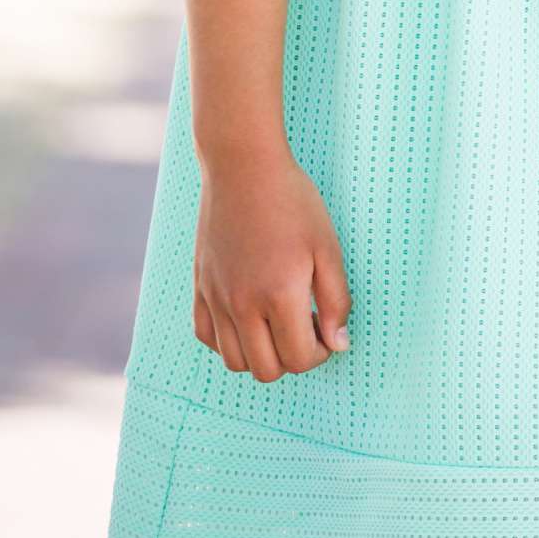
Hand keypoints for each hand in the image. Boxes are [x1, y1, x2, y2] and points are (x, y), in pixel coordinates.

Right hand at [194, 146, 352, 378]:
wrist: (243, 167)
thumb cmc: (293, 202)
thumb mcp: (328, 246)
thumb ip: (337, 299)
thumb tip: (338, 343)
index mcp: (279, 294)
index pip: (299, 359)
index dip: (320, 353)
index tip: (327, 333)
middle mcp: (242, 304)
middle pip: (266, 370)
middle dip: (293, 359)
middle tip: (306, 328)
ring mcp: (216, 298)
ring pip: (234, 361)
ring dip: (261, 355)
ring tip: (278, 323)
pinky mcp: (199, 287)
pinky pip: (207, 338)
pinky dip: (228, 341)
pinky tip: (248, 318)